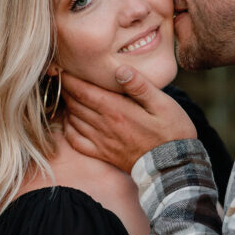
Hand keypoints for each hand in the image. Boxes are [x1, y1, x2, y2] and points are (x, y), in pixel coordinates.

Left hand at [62, 67, 196, 172]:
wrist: (174, 165)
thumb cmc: (171, 131)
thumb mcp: (163, 104)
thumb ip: (140, 86)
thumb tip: (120, 69)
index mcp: (116, 110)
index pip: (83, 91)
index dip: (68, 79)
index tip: (60, 68)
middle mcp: (105, 125)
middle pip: (75, 103)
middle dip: (65, 89)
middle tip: (61, 78)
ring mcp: (102, 141)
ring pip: (73, 120)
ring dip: (66, 106)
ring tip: (66, 95)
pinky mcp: (104, 154)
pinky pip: (77, 142)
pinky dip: (69, 129)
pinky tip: (72, 121)